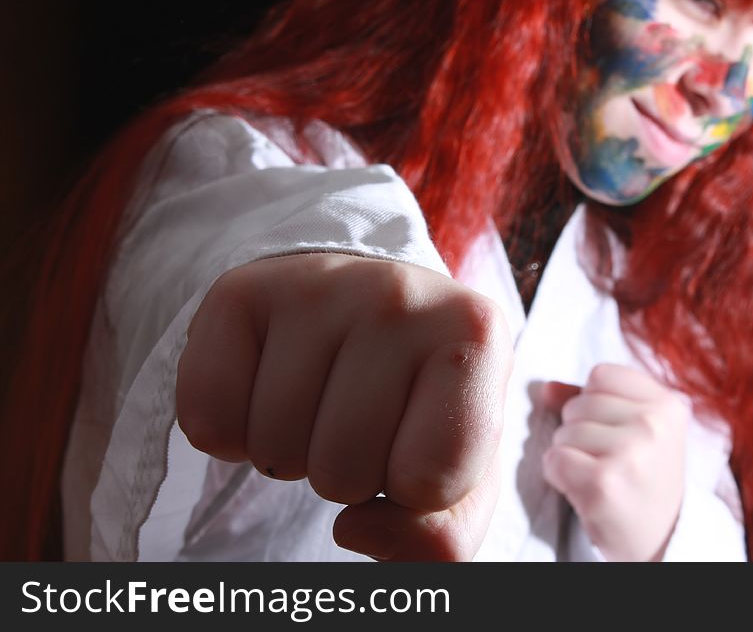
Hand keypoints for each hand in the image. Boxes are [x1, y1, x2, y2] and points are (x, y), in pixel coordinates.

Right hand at [177, 253, 512, 559]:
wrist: (362, 311)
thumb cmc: (417, 401)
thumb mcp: (456, 474)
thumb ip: (441, 537)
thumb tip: (354, 530)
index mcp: (476, 336)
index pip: (431, 480)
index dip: (414, 491)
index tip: (416, 445)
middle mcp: (401, 295)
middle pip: (344, 469)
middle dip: (346, 473)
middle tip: (357, 418)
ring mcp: (316, 284)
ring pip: (275, 448)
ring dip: (289, 453)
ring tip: (317, 401)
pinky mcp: (241, 291)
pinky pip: (207, 418)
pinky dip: (226, 436)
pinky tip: (263, 392)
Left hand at [542, 363, 687, 560]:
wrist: (661, 538)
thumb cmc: (641, 477)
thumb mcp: (634, 428)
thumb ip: (592, 399)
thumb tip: (545, 388)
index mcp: (667, 404)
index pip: (600, 375)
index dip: (594, 402)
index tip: (616, 432)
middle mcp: (654, 424)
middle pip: (578, 403)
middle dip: (579, 431)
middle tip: (608, 461)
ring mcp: (630, 453)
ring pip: (564, 432)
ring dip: (569, 454)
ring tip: (599, 475)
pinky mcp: (604, 482)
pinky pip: (554, 459)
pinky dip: (559, 475)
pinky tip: (585, 489)